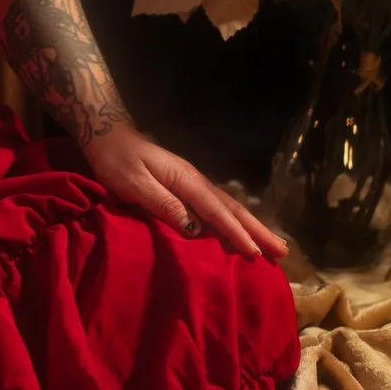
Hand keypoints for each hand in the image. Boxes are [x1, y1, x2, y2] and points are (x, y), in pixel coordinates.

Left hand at [81, 126, 290, 259]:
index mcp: (185, 180)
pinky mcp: (186, 187)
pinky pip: (217, 207)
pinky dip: (234, 220)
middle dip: (257, 230)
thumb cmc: (117, 162)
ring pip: (228, 207)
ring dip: (252, 226)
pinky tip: (242, 231)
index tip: (255, 253)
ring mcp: (193, 182)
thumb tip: (194, 228)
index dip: (235, 233)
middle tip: (282, 252)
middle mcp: (195, 180)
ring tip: (273, 245)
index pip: (216, 211)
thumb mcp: (135, 184)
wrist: (108, 136)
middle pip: (232, 208)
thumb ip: (163, 204)